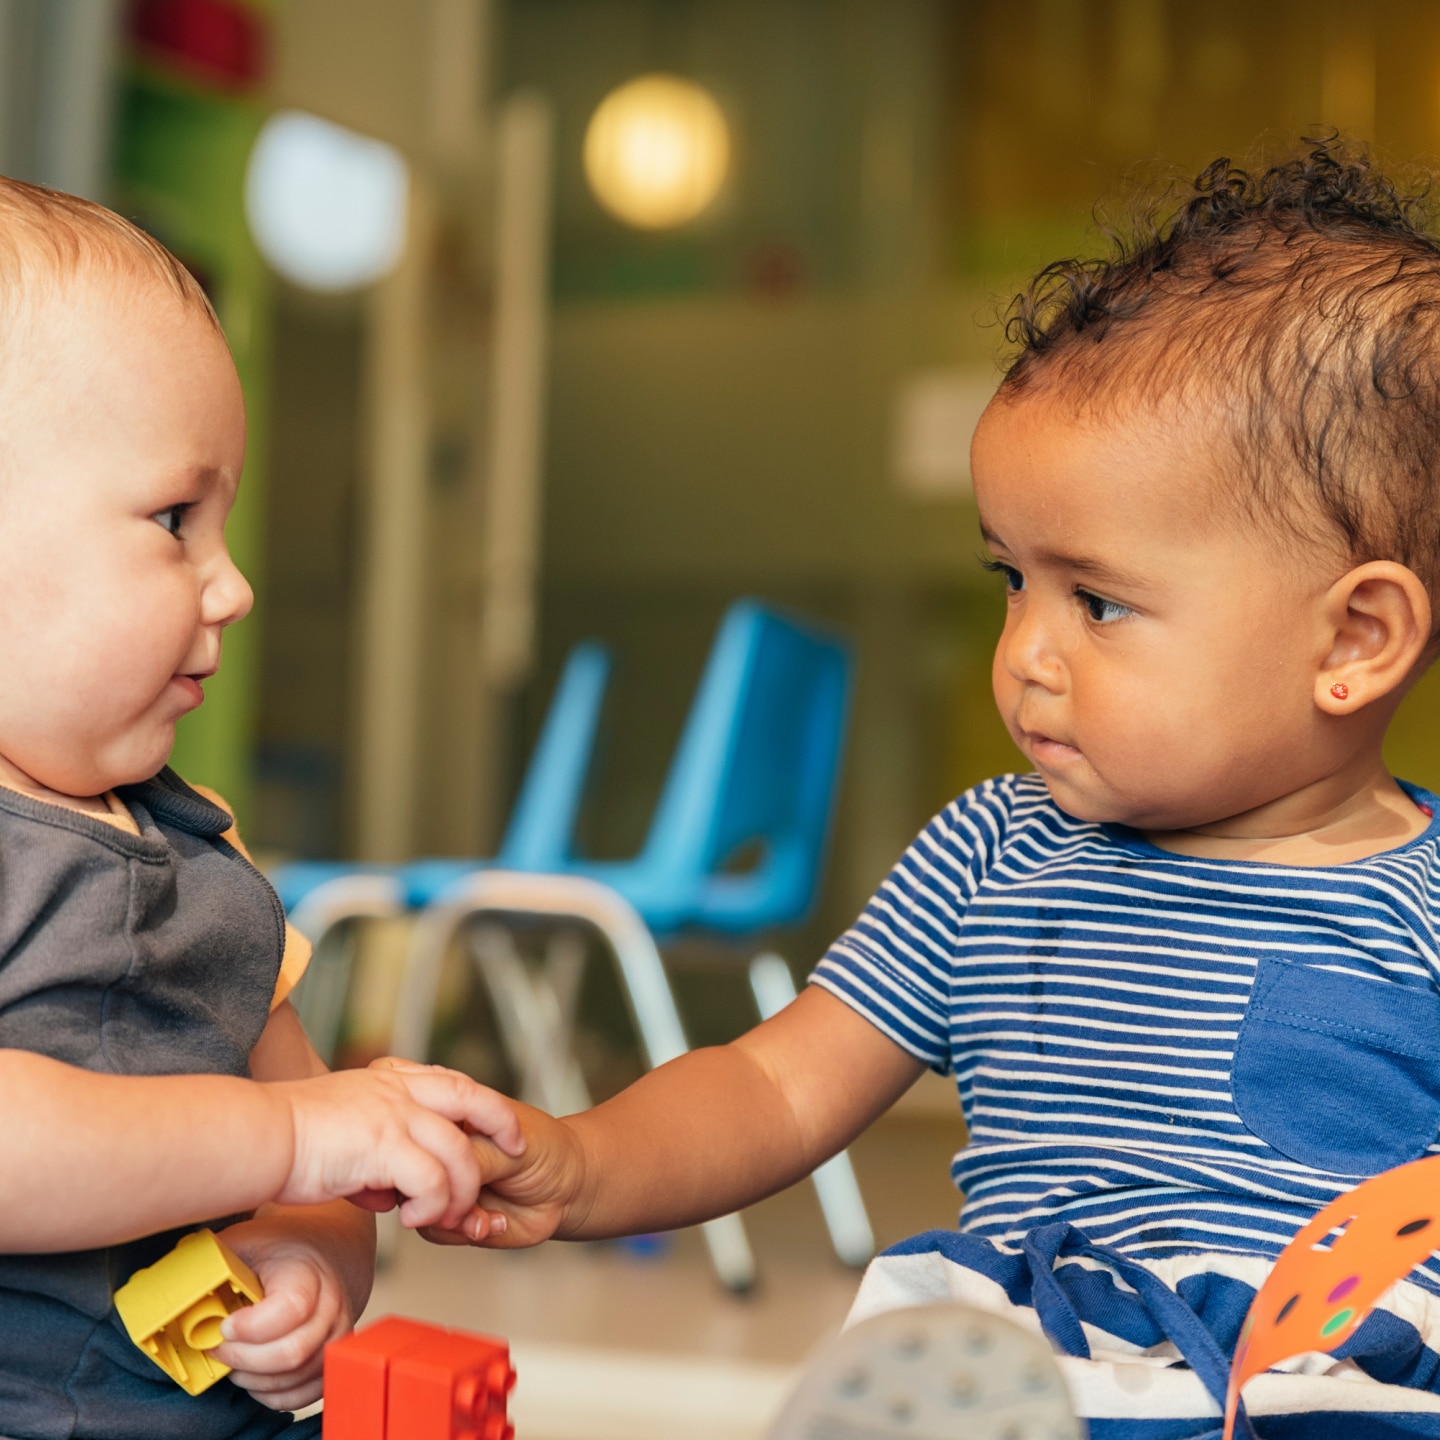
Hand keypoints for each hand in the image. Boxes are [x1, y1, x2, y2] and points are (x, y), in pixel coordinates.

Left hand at [210, 1217, 356, 1411]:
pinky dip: (271, 1393)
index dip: (251, 1327)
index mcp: (308, 1270)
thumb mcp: (244, 1241)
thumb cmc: (275, 1250)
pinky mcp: (332, 1359)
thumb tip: (172, 1283)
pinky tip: (254, 1373)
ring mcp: (336, 1334)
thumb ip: (212, 1261)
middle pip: (292, 1353)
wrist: (317, 1254)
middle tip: (218, 1348)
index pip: (291, 1308)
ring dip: (253, 1378)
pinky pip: (303, 1395)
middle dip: (243, 1359)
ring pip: (295, 1379)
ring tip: (233, 1359)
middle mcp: (331, 1303)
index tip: (224, 1325)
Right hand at [271, 1062, 524, 1232]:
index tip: (497, 1121)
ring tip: (449, 1214)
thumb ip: (372, 1146)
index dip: (479, 1101)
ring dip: (461, 1188)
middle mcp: (397, 1090)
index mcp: (387, 1080)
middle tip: (516, 1148)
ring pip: (458, 1151)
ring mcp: (393, 1115)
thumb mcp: (341, 1126)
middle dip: (501, 1121)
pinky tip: (414, 1219)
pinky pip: (431, 1180)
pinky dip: (433, 1204)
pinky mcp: (384, 1145)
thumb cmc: (285, 1139)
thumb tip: (386, 1188)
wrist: (257, 1136)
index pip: (449, 1081)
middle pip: (471, 1097)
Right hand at [419, 1101, 588, 1248]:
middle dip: (437, 1190)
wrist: (571, 1188)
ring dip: (451, 1217)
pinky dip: (461, 1231)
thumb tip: (432, 1171)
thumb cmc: (546, 1150)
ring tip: (483, 1217)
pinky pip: (435, 1230)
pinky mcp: (452, 1216)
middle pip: (411, 1170)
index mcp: (453, 1118)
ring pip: (418, 1203)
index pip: (418, 1129)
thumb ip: (472, 1156)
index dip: (427, 1148)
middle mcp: (442, 1152)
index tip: (457, 1161)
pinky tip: (490, 1224)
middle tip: (467, 1198)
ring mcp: (445, 1184)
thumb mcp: (510, 1147)